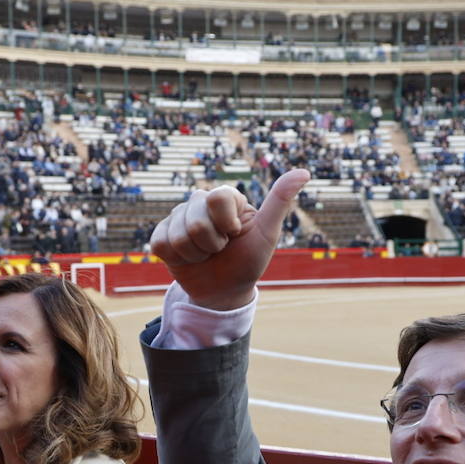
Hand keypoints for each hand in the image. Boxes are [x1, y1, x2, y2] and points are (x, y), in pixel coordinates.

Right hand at [150, 169, 308, 310]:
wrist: (225, 291)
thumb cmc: (248, 261)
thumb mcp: (267, 233)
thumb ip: (279, 201)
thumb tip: (304, 171)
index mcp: (226, 197)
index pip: (217, 197)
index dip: (227, 223)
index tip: (235, 234)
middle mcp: (200, 202)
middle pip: (196, 220)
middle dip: (212, 244)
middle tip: (221, 249)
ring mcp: (178, 218)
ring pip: (177, 235)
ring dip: (196, 255)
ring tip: (206, 255)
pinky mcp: (161, 235)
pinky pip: (160, 244)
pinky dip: (178, 259)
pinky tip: (189, 258)